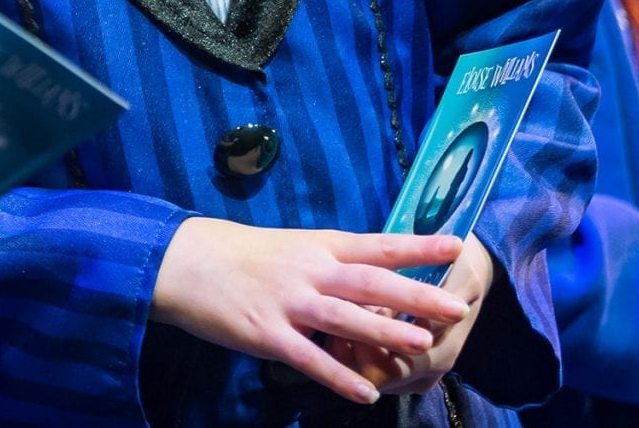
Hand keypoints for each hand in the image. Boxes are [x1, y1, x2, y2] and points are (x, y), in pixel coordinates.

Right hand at [151, 217, 469, 404]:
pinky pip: (309, 359)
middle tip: (455, 306)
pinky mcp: (266, 334)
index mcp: (316, 246)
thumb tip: (369, 279)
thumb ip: (327, 263)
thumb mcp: (288, 247)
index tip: (456, 244)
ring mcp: (288, 302)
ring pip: (344, 319)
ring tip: (421, 344)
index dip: (415, 246)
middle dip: (414, 294)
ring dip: (384, 331)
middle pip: (369, 282)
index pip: (375, 244)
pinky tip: (365, 394)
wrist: (182, 261)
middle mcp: (308, 271)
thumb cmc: (237, 253)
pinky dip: (339, 376)